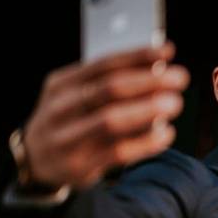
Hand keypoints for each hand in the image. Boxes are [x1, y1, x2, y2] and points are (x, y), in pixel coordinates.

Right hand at [21, 42, 189, 190]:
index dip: (137, 56)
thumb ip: (107, 82)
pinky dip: (146, 142)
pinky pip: (118, 152)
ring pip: (111, 121)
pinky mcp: (81, 166)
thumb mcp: (75, 95)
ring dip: (148, 110)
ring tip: (175, 103)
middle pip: (109, 90)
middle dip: (148, 82)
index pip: (102, 64)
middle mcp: (60, 109)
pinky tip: (166, 133)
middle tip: (180, 78)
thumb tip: (157, 66)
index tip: (167, 51)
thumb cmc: (70, 121)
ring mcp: (67, 139)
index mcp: (60, 84)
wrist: (37, 161)